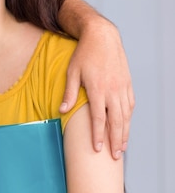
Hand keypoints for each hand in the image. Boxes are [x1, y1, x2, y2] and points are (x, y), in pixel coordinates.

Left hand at [60, 18, 133, 159]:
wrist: (102, 37)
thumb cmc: (84, 54)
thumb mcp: (72, 72)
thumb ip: (69, 93)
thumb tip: (62, 111)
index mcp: (97, 89)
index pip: (99, 119)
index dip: (99, 135)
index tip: (97, 149)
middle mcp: (112, 91)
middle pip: (116, 122)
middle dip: (115, 141)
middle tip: (114, 156)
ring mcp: (122, 87)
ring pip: (126, 116)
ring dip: (124, 132)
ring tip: (122, 147)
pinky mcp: (127, 84)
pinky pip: (130, 105)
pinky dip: (129, 118)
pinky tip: (126, 126)